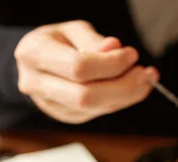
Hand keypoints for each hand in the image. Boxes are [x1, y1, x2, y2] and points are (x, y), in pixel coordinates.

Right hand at [14, 20, 158, 123]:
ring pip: (93, 109)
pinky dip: (119, 102)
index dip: (111, 64)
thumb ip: (93, 41)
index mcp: (33, 54)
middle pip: (85, 96)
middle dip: (122, 87)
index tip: (131, 56)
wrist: (36, 61)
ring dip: (126, 96)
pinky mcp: (65, 116)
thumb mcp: (73, 30)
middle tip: (144, 73)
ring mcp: (49, 104)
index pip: (78, 67)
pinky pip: (97, 113)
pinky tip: (130, 88)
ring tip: (143, 79)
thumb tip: (115, 49)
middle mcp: (36, 83)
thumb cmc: (56, 41)